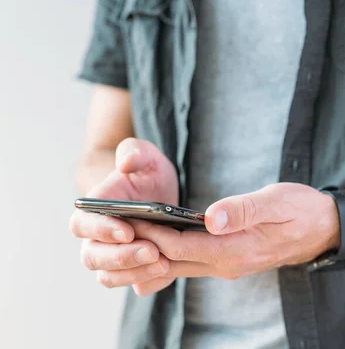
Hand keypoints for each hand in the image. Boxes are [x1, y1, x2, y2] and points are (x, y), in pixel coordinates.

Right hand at [70, 138, 177, 292]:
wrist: (160, 194)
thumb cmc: (146, 173)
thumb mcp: (146, 157)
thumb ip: (135, 152)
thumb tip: (125, 162)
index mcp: (93, 210)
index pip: (82, 225)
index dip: (101, 230)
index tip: (127, 230)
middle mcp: (96, 238)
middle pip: (94, 257)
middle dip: (122, 256)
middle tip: (152, 251)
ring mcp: (112, 258)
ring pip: (110, 276)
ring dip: (135, 273)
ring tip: (164, 264)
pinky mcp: (133, 271)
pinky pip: (134, 285)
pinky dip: (149, 282)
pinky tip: (169, 273)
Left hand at [104, 183, 340, 295]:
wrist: (325, 228)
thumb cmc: (302, 211)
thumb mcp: (277, 203)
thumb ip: (243, 209)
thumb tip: (211, 217)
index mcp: (234, 250)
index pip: (180, 245)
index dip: (151, 233)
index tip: (125, 217)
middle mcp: (227, 264)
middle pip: (173, 259)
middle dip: (142, 244)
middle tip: (113, 226)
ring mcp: (228, 265)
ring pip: (179, 264)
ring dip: (153, 250)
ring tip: (128, 231)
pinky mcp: (229, 260)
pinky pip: (191, 262)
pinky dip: (171, 251)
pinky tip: (159, 238)